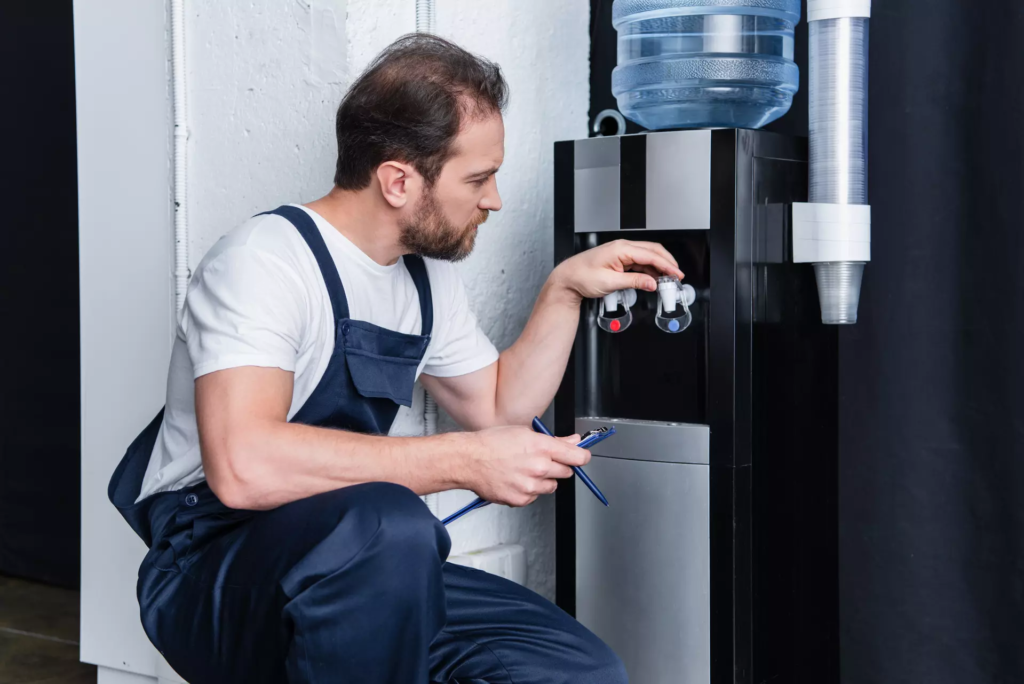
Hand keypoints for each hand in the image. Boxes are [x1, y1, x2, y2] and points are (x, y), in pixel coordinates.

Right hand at [462, 427, 589, 506]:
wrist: (468, 460)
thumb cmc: (491, 443)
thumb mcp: (524, 432)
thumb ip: (553, 440)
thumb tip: (573, 441)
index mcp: (542, 447)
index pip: (577, 457)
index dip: (582, 456)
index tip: (581, 457)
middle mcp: (539, 467)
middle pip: (566, 472)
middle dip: (558, 467)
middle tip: (541, 461)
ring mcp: (530, 485)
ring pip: (551, 486)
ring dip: (544, 480)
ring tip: (524, 470)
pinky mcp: (521, 499)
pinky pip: (535, 496)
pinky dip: (529, 490)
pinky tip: (515, 479)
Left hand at [551, 239, 684, 301]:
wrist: (567, 279)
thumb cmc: (582, 277)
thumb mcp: (610, 283)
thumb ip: (634, 282)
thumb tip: (652, 283)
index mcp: (621, 249)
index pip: (651, 255)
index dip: (667, 265)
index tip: (676, 274)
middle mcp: (622, 247)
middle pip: (652, 251)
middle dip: (667, 262)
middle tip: (677, 275)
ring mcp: (621, 253)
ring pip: (647, 256)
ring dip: (659, 266)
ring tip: (668, 278)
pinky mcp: (619, 259)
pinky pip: (639, 262)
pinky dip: (649, 269)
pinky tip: (654, 278)